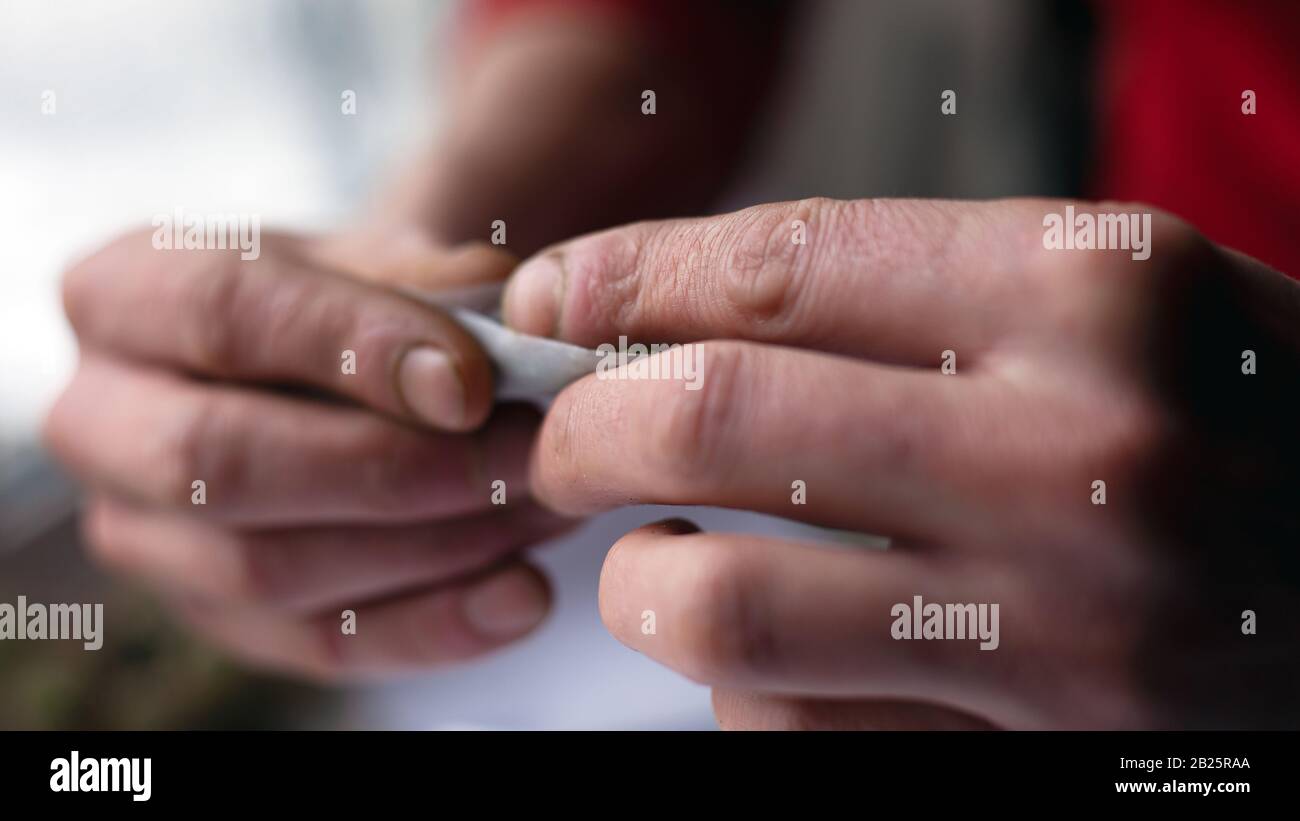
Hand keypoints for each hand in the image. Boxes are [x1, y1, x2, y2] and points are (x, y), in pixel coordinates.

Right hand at [45, 228, 572, 680]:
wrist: (322, 378)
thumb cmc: (349, 307)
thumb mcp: (380, 261)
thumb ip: (435, 282)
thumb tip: (509, 336)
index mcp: (124, 294)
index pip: (221, 314)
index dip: (353, 349)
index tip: (474, 382)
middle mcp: (100, 420)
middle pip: (220, 461)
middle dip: (395, 466)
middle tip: (528, 453)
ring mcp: (142, 535)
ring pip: (268, 569)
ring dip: (431, 547)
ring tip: (543, 507)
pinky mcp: (209, 617)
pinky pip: (315, 645)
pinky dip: (431, 628)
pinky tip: (520, 594)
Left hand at [502, 198, 1299, 727]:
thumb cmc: (1236, 421)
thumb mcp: (1117, 305)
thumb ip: (919, 296)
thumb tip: (674, 312)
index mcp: (1097, 288)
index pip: (778, 265)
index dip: (628, 278)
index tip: (555, 297)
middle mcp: (1080, 449)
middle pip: (710, 418)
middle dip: (585, 431)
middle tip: (564, 441)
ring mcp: (1063, 621)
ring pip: (719, 604)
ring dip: (638, 584)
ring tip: (650, 561)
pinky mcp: (1034, 750)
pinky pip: (791, 725)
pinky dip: (742, 690)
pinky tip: (773, 660)